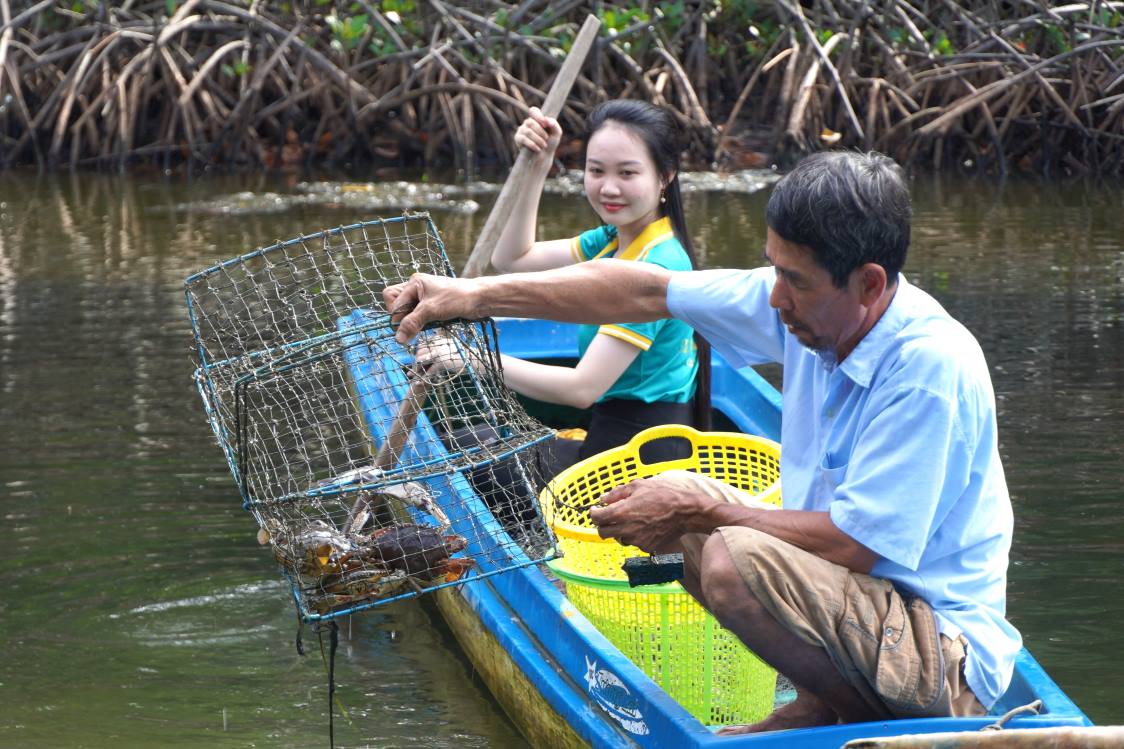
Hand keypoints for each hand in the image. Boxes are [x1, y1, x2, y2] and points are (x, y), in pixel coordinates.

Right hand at [384, 273, 478, 343]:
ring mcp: (424, 297)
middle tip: (415, 324)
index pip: (393, 299)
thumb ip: (412, 323)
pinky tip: (430, 324)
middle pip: (397, 303)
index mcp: (414, 283)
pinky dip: (421, 323)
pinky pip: (418, 316)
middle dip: (402, 316)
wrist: (479, 300)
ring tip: (425, 324)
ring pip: (407, 312)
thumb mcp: (431, 310)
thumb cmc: (456, 299)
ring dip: (412, 321)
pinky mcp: (431, 306)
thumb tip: (398, 339)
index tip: (406, 327)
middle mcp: (417, 288)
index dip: (397, 315)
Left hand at [413, 334, 477, 375]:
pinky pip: (428, 371)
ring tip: (414, 377)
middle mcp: (438, 343)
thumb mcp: (452, 349)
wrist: (477, 361)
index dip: (418, 354)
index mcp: (440, 339)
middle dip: (415, 364)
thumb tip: (429, 356)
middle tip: (412, 373)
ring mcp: (439, 352)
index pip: (422, 345)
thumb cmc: (466, 357)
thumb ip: (441, 349)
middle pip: (419, 353)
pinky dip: (423, 378)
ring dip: (417, 371)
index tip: (416, 363)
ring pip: (420, 361)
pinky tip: (419, 383)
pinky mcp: (442, 362)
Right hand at [514, 106, 561, 153]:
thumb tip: (546, 119)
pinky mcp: (517, 139)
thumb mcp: (556, 133)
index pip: (533, 111)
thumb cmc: (550, 143)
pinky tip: (538, 149)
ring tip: (543, 145)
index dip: (538, 116)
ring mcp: (521, 130)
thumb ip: (554, 124)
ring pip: (527, 131)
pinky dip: (532, 144)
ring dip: (538, 139)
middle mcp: (527, 123)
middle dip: (540, 132)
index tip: (544, 124)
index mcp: (536, 119)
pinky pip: (523, 139)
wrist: (545, 156)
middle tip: (546, 139)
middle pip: (530, 122)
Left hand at [589, 477, 708, 552]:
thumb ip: (617, 493)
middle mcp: (626, 528)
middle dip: (603, 524)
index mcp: (622, 512)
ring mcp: (636, 540)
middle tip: (608, 517)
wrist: (684, 512)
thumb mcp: (638, 486)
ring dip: (620, 530)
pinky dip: (635, 535)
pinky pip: (634, 542)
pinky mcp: (646, 547)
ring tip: (632, 519)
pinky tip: (644, 526)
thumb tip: (603, 499)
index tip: (595, 510)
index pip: (597, 518)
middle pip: (603, 532)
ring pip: (619, 538)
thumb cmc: (663, 495)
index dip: (594, 513)